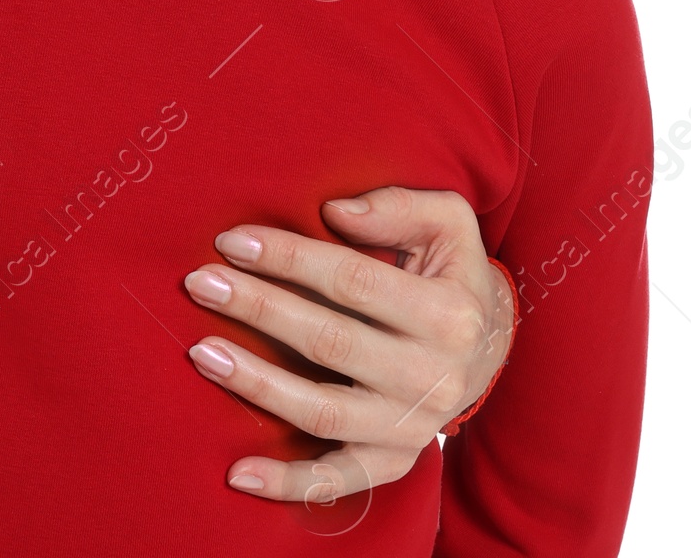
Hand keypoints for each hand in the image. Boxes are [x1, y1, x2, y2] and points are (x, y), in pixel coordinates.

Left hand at [183, 187, 513, 504]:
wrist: (489, 349)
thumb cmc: (451, 274)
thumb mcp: (448, 223)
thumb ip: (398, 206)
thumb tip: (336, 210)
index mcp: (446, 314)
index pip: (352, 281)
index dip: (288, 257)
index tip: (232, 241)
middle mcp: (432, 377)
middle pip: (328, 342)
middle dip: (258, 308)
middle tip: (201, 283)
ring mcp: (410, 427)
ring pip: (321, 410)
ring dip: (256, 383)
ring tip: (202, 352)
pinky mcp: (393, 461)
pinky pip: (336, 480)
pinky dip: (286, 483)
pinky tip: (237, 471)